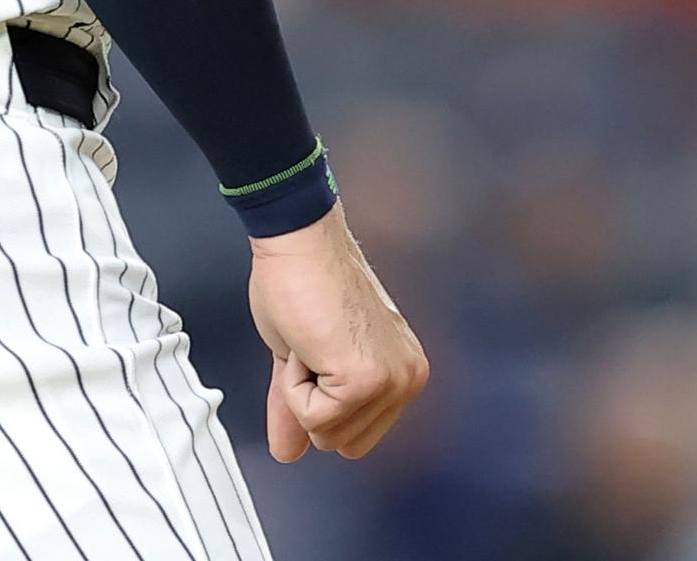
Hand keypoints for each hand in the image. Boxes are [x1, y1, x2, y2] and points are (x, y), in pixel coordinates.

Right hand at [248, 204, 429, 462]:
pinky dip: (294, 385)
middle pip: (342, 445)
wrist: (299, 243)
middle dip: (311, 404)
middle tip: (314, 349)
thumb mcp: (303, 361)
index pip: (354, 436)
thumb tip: (289, 453)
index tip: (318, 353)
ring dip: (301, 391)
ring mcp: (391, 381)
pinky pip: (313, 418)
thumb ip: (301, 412)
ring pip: (325, 435)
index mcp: (401, 374)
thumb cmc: (303, 284)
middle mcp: (407, 380)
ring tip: (312, 343)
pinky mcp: (366, 380)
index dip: (318, 403)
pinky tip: (308, 344)